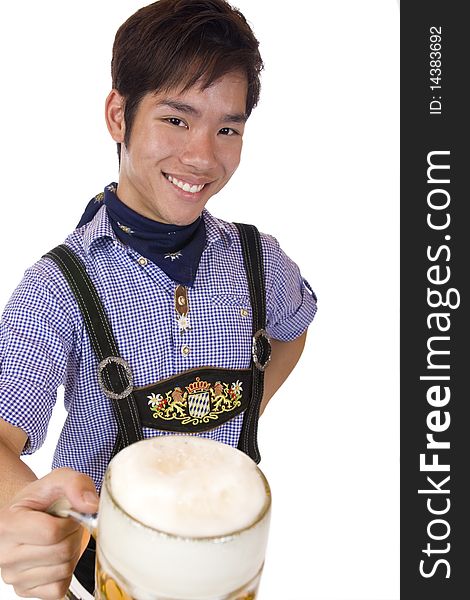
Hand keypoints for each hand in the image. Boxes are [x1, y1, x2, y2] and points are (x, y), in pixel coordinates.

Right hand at [0, 467, 98, 598]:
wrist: (28, 514)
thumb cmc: (42, 499)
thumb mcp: (59, 479)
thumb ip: (76, 484)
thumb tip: (92, 506)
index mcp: (8, 525)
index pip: (52, 532)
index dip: (71, 522)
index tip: (68, 514)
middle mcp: (5, 554)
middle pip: (61, 552)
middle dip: (74, 535)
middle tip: (67, 526)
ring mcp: (13, 576)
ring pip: (63, 570)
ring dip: (72, 552)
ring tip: (61, 538)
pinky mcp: (24, 591)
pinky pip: (59, 588)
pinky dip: (66, 572)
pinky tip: (57, 556)